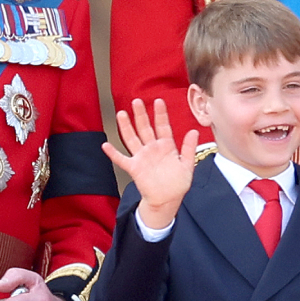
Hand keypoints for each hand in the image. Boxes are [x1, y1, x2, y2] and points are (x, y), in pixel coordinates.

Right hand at [103, 98, 198, 229]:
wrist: (168, 200)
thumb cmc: (178, 182)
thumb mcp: (187, 164)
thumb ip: (189, 148)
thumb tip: (194, 131)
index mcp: (166, 146)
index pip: (163, 126)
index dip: (161, 114)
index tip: (158, 100)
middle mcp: (153, 148)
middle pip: (145, 128)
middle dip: (141, 115)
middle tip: (137, 101)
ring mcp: (142, 157)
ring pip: (132, 138)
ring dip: (127, 127)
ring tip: (122, 114)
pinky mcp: (134, 168)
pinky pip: (122, 159)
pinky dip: (113, 153)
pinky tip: (105, 145)